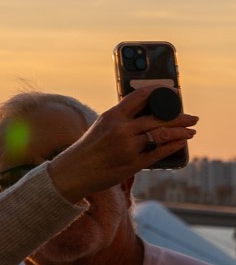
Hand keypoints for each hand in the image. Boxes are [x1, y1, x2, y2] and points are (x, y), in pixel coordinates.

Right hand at [47, 87, 196, 202]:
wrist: (73, 172)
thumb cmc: (88, 149)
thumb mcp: (101, 127)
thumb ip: (122, 119)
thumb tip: (149, 114)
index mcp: (112, 116)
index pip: (141, 97)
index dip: (160, 92)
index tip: (172, 93)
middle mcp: (121, 130)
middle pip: (158, 118)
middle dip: (180, 117)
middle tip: (192, 118)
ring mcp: (127, 147)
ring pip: (162, 134)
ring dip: (180, 132)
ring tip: (190, 131)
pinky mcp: (132, 164)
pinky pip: (158, 153)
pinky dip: (173, 147)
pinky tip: (181, 143)